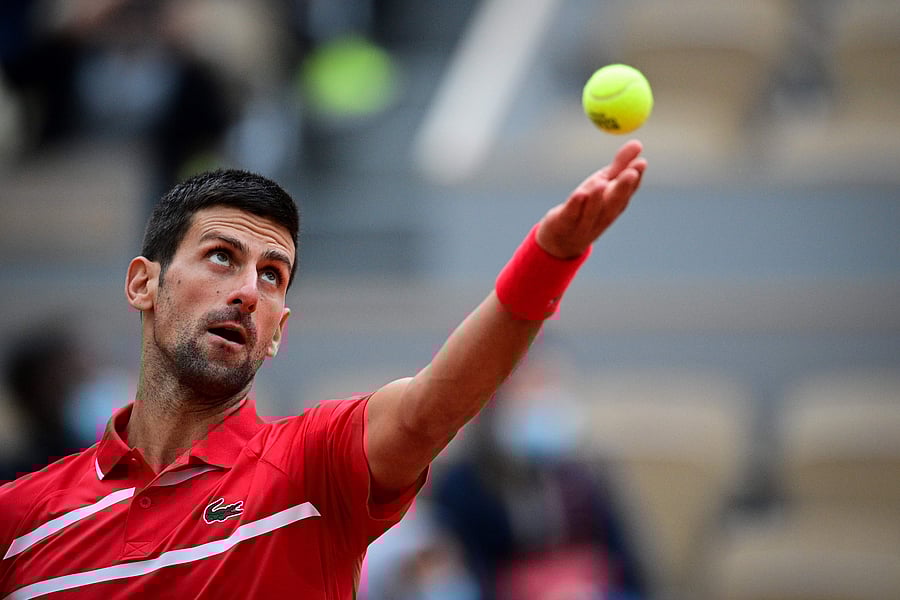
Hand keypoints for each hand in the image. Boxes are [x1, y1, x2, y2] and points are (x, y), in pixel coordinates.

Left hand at [536, 139, 646, 258]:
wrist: (561, 240)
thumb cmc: (586, 206)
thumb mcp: (602, 183)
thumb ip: (619, 165)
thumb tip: (638, 143)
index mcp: (614, 205)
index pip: (627, 193)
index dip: (635, 180)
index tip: (641, 163)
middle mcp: (602, 216)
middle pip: (613, 203)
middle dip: (623, 188)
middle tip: (630, 172)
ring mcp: (584, 223)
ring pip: (592, 211)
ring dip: (598, 198)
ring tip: (601, 182)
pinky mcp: (565, 225)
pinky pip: (571, 215)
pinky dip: (575, 206)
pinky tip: (579, 195)